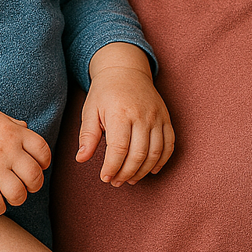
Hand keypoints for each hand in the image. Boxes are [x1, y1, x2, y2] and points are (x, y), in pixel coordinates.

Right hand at [0, 106, 50, 215]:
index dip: (45, 162)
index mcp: (15, 133)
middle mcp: (8, 151)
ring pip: (18, 194)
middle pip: (35, 176)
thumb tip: (27, 129)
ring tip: (11, 195)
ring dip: (18, 198)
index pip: (43, 150)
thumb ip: (15, 125)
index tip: (39, 166)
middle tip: (27, 185)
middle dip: (35, 185)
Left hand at [77, 44, 174, 186]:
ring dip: (143, 171)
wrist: (126, 69)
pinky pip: (170, 144)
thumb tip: (81, 159)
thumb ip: (87, 135)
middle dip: (126, 173)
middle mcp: (141, 115)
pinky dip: (162, 160)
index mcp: (120, 112)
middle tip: (115, 181)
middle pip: (138, 154)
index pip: (119, 149)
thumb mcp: (90, 109)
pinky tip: (151, 169)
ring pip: (155, 152)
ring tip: (130, 178)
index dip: (112, 168)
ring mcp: (156, 116)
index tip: (105, 178)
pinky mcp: (165, 117)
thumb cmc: (105, 91)